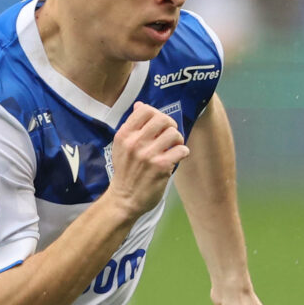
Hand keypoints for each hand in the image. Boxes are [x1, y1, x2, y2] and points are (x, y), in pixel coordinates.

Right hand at [106, 103, 187, 217]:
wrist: (124, 199)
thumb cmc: (125, 171)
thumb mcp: (121, 146)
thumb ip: (131, 126)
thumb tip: (139, 105)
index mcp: (124, 135)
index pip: (144, 110)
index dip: (156, 114)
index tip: (158, 125)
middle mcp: (135, 142)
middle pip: (162, 119)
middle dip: (170, 125)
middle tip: (170, 135)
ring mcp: (148, 154)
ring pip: (174, 133)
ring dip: (178, 139)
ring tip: (174, 146)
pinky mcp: (161, 166)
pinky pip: (181, 150)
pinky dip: (182, 152)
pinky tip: (177, 156)